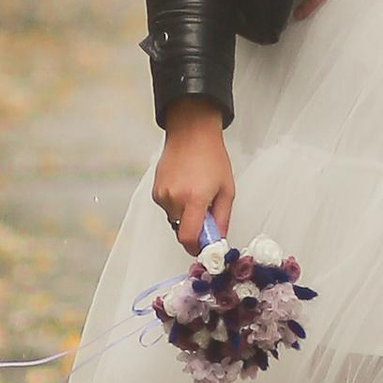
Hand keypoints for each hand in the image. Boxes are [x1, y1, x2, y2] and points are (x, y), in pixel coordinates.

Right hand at [151, 102, 233, 251]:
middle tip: (207, 213)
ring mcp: (162, 194)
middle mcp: (174, 198)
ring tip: (196, 192)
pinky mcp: (155, 191)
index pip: (188, 237)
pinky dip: (177, 205)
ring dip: (185, 215)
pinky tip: (185, 187)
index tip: (204, 249)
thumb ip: (222, 218)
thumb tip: (218, 240)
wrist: (191, 134)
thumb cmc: (211, 157)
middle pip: (182, 231)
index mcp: (194, 198)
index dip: (196, 248)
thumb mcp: (227, 189)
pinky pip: (167, 208)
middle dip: (195, 229)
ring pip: (174, 220)